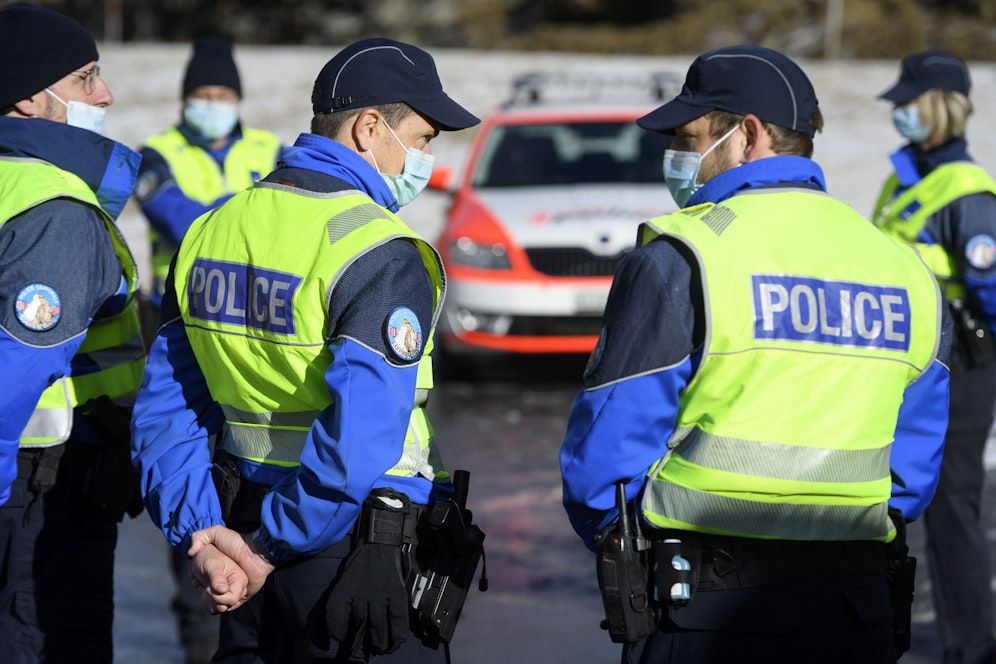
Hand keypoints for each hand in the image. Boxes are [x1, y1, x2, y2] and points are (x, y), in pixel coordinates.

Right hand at [189, 525, 275, 599]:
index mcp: (218, 569)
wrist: (256, 553)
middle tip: (201, 585)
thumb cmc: (237, 543)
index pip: (201, 581)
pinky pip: (228, 607)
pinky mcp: (241, 597)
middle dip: (202, 590)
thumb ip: (199, 537)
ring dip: (209, 599)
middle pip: (206, 593)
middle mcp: (224, 580)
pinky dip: (221, 604)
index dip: (196, 580)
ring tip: (208, 590)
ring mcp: (232, 589)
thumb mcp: (216, 533)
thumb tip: (190, 553)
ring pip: (215, 602)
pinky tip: (218, 594)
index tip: (194, 577)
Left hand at [326, 540, 409, 657]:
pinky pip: (398, 620)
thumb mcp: (341, 580)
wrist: (379, 544)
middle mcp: (361, 592)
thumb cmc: (358, 566)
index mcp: (343, 588)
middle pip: (358, 626)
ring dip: (377, 643)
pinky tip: (395, 641)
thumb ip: (336, 604)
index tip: (340, 639)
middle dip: (357, 644)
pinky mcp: (397, 594)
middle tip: (359, 653)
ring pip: (378, 627)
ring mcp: (381, 593)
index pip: (335, 618)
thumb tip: (329, 631)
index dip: (337, 633)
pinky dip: (397, 634)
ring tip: (377, 649)